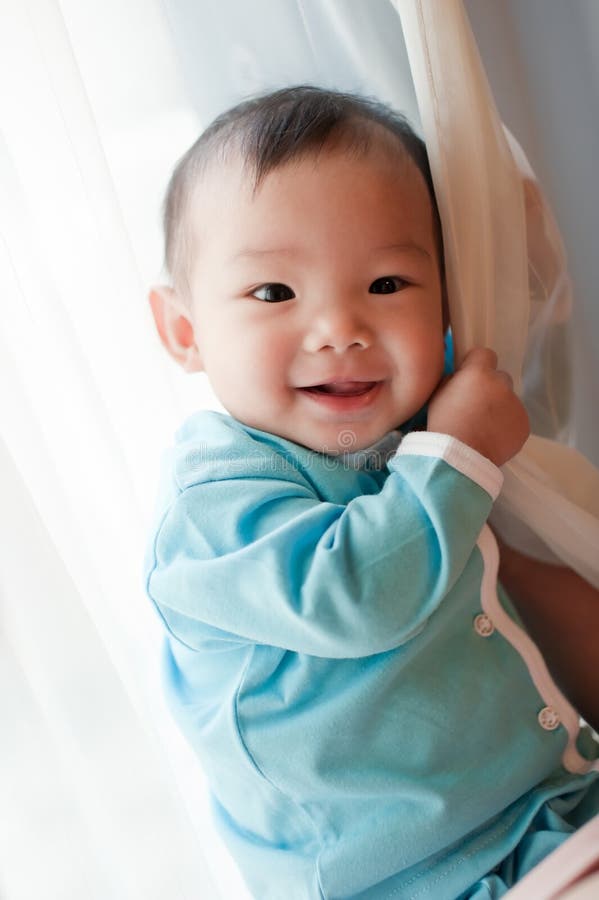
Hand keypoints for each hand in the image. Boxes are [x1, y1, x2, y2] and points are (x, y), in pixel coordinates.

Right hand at [427, 347, 529, 466]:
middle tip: (476, 407)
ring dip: (498, 409)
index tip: (469, 377)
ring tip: (483, 428)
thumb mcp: (437, 395)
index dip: (476, 365)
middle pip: (500, 378)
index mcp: (479, 373)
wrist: (459, 459)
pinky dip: (506, 426)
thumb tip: (461, 377)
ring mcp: (516, 405)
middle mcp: (502, 385)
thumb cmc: (443, 426)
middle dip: (490, 388)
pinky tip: (492, 438)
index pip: (485, 354)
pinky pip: (515, 420)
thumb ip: (453, 380)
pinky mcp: (524, 425)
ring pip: (508, 401)